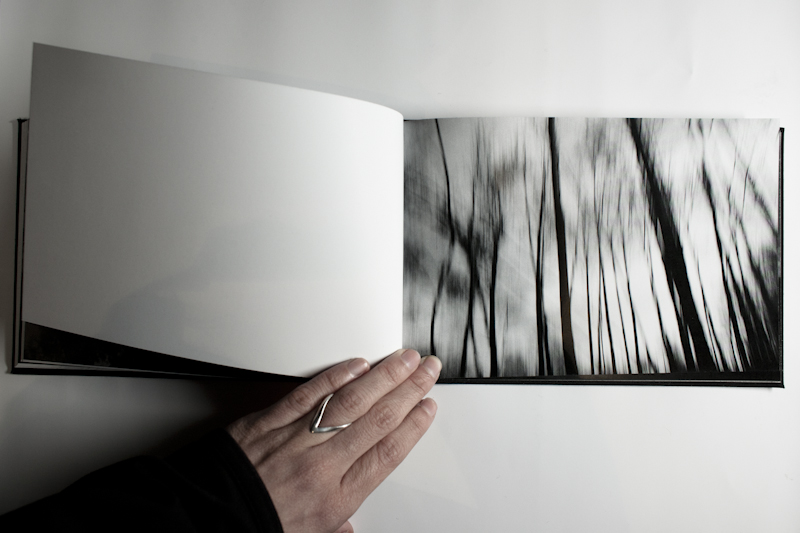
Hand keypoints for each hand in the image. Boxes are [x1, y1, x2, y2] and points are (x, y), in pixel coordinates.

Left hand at [227, 349, 440, 532]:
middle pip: (378, 420)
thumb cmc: (255, 526)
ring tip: (403, 359)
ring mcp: (297, 439)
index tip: (428, 406)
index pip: (388, 452)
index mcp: (336, 496)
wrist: (205, 519)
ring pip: (351, 401)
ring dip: (383, 376)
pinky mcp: (270, 420)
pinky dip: (335, 376)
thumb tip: (351, 528)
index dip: (413, 425)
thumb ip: (336, 525)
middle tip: (427, 371)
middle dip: (409, 390)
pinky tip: (356, 363)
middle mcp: (322, 465)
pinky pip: (309, 393)